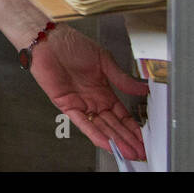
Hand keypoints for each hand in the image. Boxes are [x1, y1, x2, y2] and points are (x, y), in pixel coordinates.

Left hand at [27, 24, 149, 160]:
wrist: (49, 39)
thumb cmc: (72, 44)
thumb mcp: (104, 60)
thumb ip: (121, 78)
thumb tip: (142, 88)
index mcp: (103, 91)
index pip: (121, 115)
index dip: (133, 128)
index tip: (144, 139)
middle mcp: (92, 100)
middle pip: (113, 125)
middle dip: (127, 140)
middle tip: (141, 152)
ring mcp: (80, 104)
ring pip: (100, 127)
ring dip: (115, 140)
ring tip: (129, 153)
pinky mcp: (66, 105)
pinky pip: (81, 122)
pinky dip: (94, 133)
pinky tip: (107, 143)